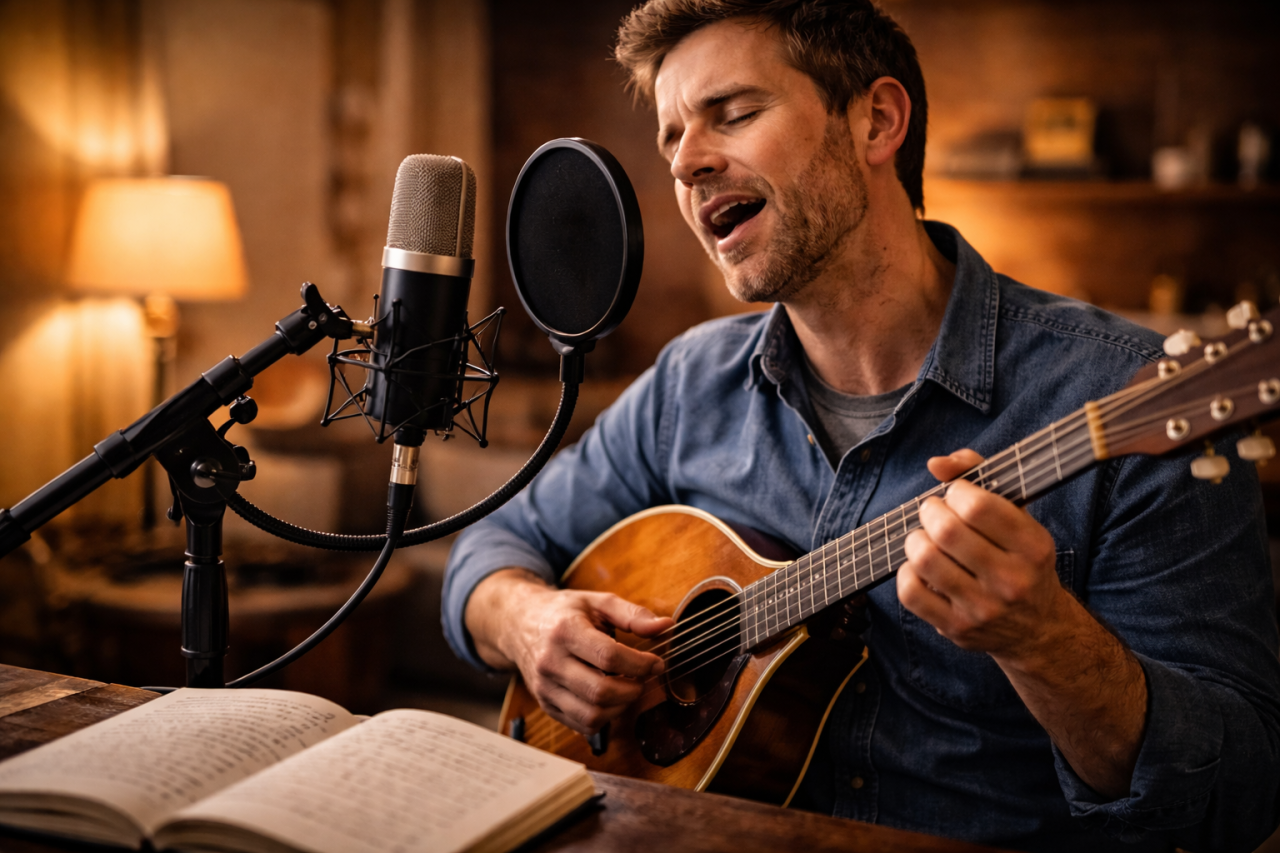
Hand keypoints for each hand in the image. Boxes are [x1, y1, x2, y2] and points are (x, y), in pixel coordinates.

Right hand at [467, 569, 673, 734]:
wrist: (520, 624)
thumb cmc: (564, 612)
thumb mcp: (598, 602)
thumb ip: (633, 614)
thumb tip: (666, 627)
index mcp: (565, 631)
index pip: (609, 657)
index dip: (640, 664)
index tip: (656, 663)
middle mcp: (550, 662)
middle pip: (600, 691)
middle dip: (633, 689)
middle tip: (643, 678)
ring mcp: (545, 687)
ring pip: (591, 715)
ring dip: (621, 707)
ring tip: (628, 688)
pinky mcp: (545, 704)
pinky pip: (581, 725)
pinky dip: (605, 718)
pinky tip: (610, 698)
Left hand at [898, 450, 1147, 796]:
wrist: (1039, 630)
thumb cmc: (1021, 561)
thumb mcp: (1019, 518)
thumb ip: (981, 476)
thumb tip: (935, 463)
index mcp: (1033, 547)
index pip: (979, 506)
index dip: (957, 490)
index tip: (956, 494)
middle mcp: (1011, 581)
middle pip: (947, 532)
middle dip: (930, 512)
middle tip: (934, 512)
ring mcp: (983, 609)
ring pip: (925, 560)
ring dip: (915, 540)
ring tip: (926, 538)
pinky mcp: (957, 629)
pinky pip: (911, 592)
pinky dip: (907, 572)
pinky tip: (921, 568)